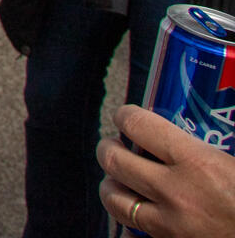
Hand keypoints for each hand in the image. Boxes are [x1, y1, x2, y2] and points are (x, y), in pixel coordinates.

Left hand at [98, 105, 234, 237]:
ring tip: (120, 177)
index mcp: (198, 162)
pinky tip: (138, 212)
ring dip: (112, 183)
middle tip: (117, 144)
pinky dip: (129, 221)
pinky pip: (133, 232)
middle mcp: (176, 191)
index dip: (127, 115)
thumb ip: (220, 137)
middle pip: (114, 159)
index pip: (139, 125)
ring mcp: (171, 224)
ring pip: (114, 198)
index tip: (128, 116)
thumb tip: (221, 106)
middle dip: (110, 146)